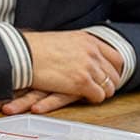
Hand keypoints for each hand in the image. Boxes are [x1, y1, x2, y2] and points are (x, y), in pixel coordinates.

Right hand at [0, 30, 122, 113]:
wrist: (23, 54)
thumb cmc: (35, 48)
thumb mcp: (63, 40)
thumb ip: (77, 47)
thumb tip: (79, 53)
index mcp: (88, 40)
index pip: (116, 57)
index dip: (114, 70)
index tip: (110, 76)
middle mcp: (92, 52)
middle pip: (115, 74)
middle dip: (110, 84)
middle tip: (102, 89)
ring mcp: (88, 67)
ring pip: (109, 87)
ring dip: (101, 92)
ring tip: (91, 95)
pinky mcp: (81, 82)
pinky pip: (98, 96)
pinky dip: (94, 99)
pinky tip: (84, 98)